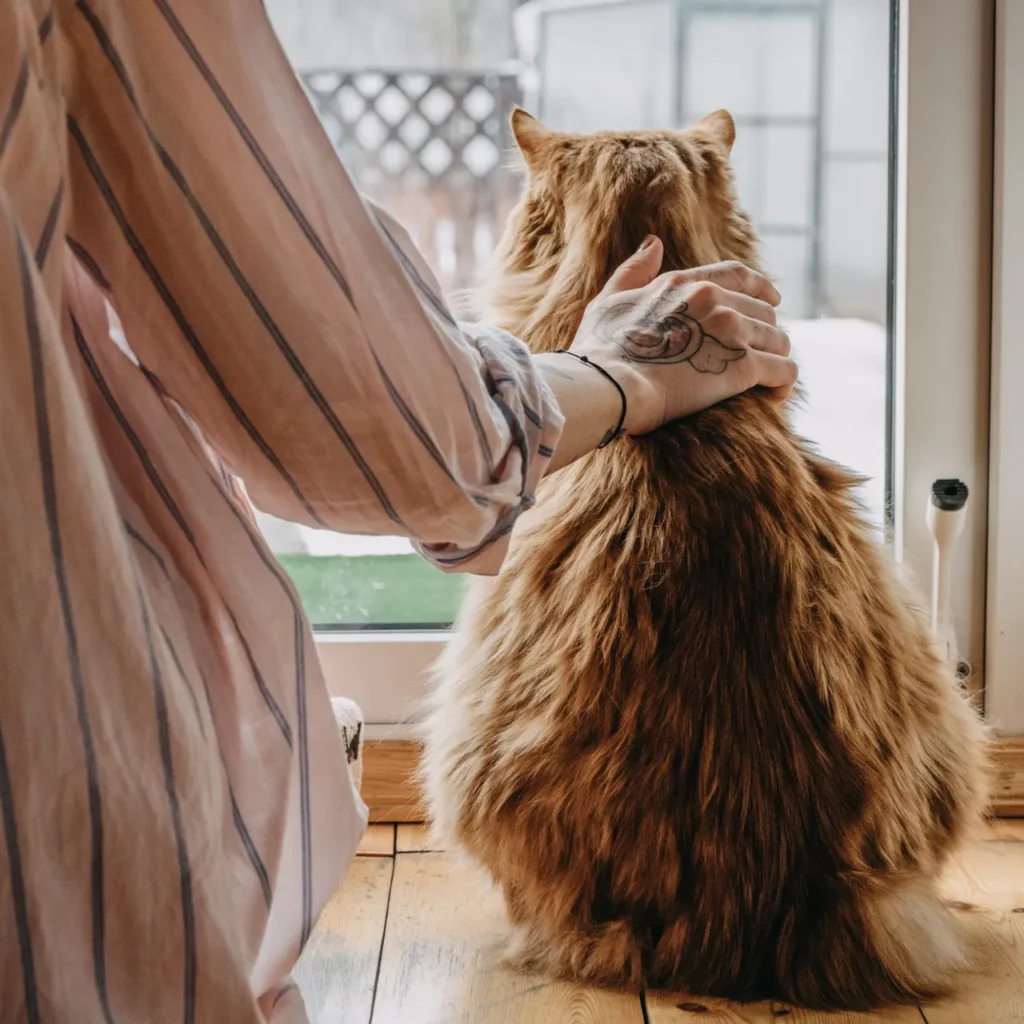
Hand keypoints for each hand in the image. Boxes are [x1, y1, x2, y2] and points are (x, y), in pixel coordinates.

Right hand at [569, 236, 796, 436]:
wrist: (606, 384)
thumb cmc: (598, 350)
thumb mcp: (608, 301)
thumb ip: (633, 271)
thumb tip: (653, 243)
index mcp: (684, 282)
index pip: (738, 275)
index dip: (761, 288)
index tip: (772, 300)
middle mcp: (713, 299)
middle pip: (764, 312)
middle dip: (766, 335)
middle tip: (759, 358)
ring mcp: (730, 331)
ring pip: (779, 340)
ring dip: (776, 359)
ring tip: (767, 382)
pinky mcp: (742, 366)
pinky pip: (784, 370)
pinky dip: (784, 384)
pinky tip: (775, 397)